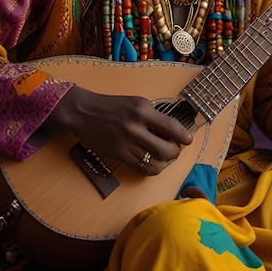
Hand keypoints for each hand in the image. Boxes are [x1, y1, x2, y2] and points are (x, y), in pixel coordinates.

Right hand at [47, 87, 192, 174]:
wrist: (83, 112)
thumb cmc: (112, 105)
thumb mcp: (136, 102)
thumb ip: (153, 115)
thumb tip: (173, 130)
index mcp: (142, 110)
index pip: (172, 127)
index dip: (184, 136)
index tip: (188, 139)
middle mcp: (135, 127)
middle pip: (167, 150)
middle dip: (176, 152)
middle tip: (175, 149)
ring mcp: (126, 143)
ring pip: (155, 163)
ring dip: (164, 162)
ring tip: (164, 156)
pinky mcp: (118, 155)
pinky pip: (142, 168)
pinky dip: (152, 167)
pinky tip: (152, 161)